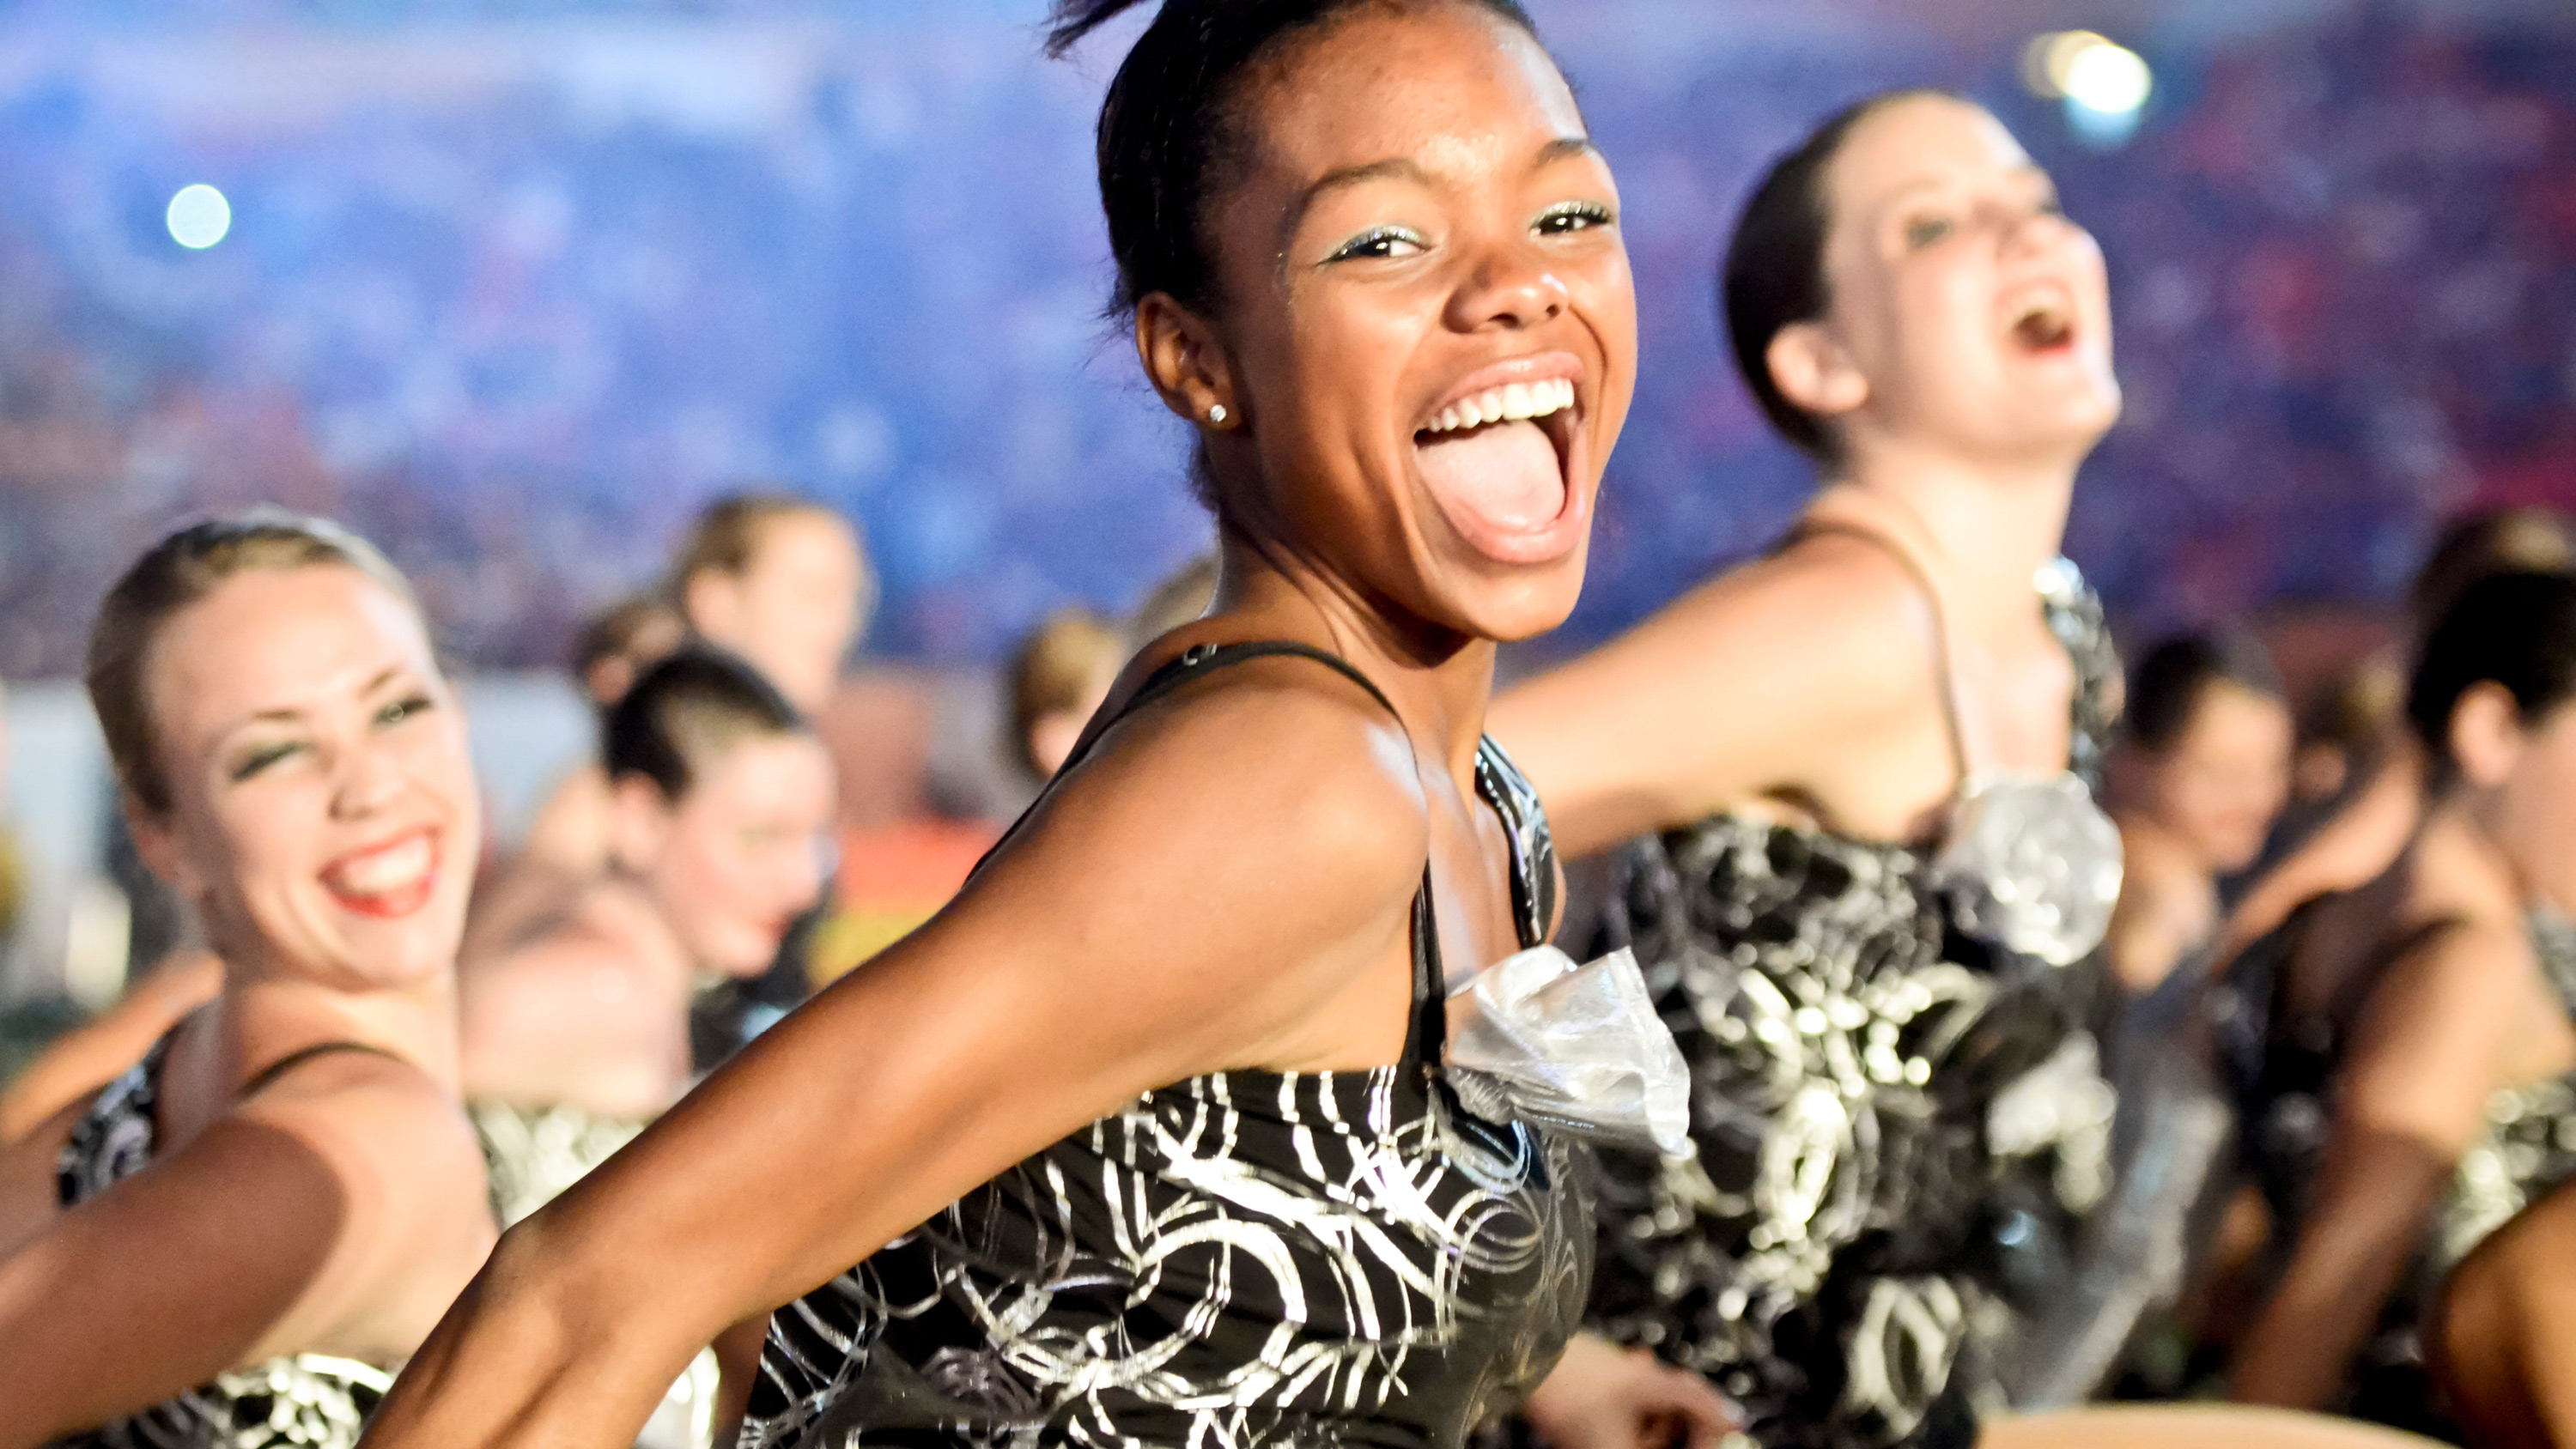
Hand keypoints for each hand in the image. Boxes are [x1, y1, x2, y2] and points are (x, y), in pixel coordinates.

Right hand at [1523, 1333, 1738, 1448]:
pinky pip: (1630, 1417)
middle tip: (1677, 1382)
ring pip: (1652, 1427)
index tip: (1717, 1416)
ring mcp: (1602, 1443)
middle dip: (1678, 1409)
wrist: (1525, 1353)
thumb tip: (1730, 1415)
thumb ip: (1695, 1399)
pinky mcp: (1592, 1429)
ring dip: (1658, 1394)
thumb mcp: (1647, 1383)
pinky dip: (1638, 1393)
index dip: (1708, 1437)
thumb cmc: (1574, 1378)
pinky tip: (1634, 1367)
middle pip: (1668, 1444)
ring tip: (1645, 1366)